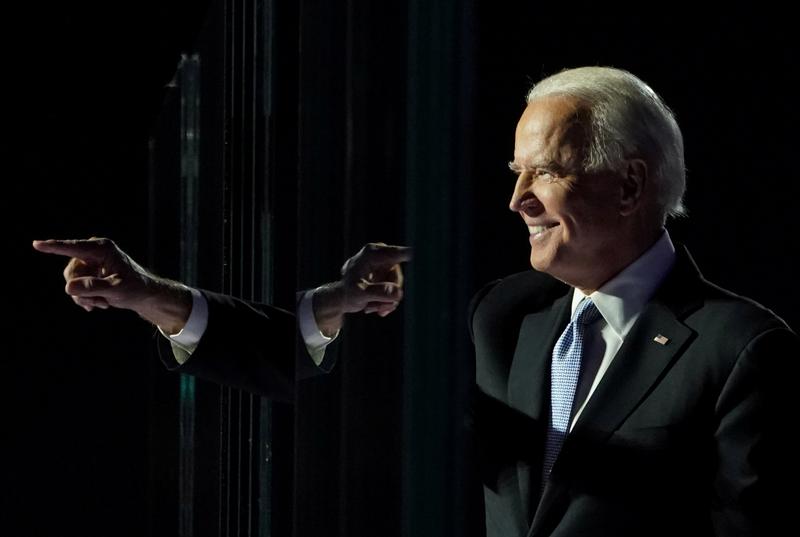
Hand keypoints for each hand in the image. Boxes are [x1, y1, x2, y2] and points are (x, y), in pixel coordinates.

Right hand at [32, 238, 190, 333]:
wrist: (142, 294)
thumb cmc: (134, 288)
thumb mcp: (117, 289)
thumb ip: (94, 287)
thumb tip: (69, 287)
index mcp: (102, 249)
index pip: (74, 248)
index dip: (54, 247)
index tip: (36, 244)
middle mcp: (92, 251)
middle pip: (71, 273)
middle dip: (82, 291)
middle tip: (100, 303)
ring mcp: (88, 261)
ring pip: (71, 282)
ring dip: (85, 297)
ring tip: (103, 303)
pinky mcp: (86, 271)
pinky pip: (74, 287)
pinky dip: (85, 298)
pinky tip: (99, 303)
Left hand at [313, 242, 411, 336]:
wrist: (342, 297)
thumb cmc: (347, 293)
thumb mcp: (359, 294)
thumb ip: (377, 292)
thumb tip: (398, 293)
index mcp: (373, 253)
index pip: (397, 253)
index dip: (412, 254)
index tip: (424, 253)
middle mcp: (382, 255)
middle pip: (397, 277)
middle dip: (390, 295)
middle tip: (381, 310)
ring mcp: (386, 265)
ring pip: (397, 286)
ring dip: (387, 301)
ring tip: (372, 308)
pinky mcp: (389, 275)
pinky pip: (396, 290)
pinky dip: (387, 301)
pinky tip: (376, 306)